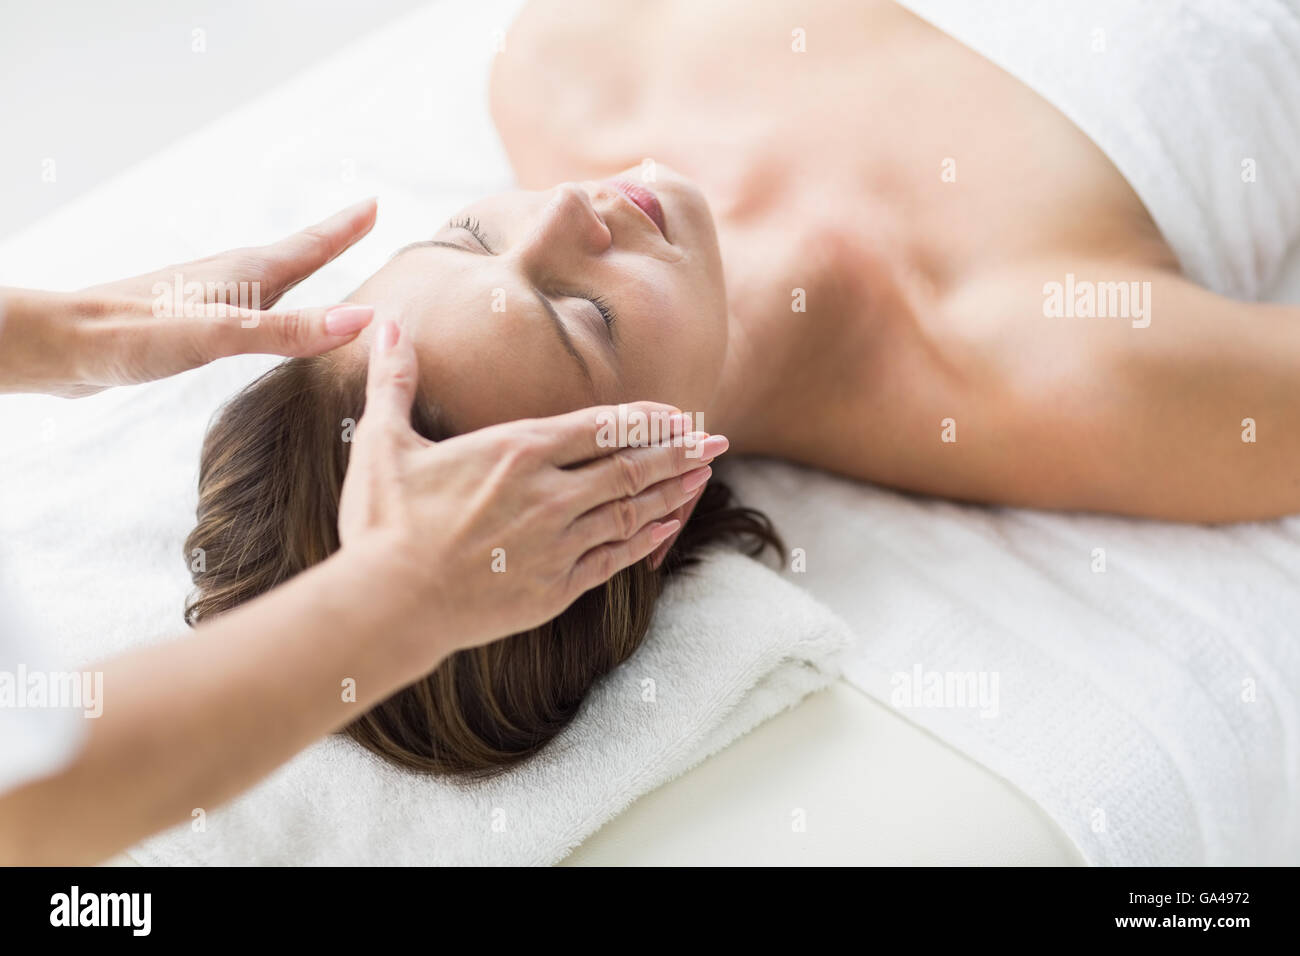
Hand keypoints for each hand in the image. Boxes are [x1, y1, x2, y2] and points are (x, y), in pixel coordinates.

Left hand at [0, 199, 378, 396]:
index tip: (373, 205)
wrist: (64, 344)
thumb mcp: (221, 334)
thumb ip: (289, 330)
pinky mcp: (188, 322)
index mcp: (244, 274)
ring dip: (300, 268)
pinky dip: (271, 303)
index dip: (344, 228)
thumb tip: (361, 320)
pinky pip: (247, 306)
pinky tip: (259, 316)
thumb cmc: (135, 335)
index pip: (309, 246)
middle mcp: (230, 279)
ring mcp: (207, 299)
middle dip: (330, 241)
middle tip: (359, 224)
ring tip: (319, 264)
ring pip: (268, 279)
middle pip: (294, 255)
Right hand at [338, 319, 726, 657]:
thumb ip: (394, 381)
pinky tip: (667, 526)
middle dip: (679, 450)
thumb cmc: (382, 523)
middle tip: (717, 439)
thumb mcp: (381, 442)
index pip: (601, 425)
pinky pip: (614, 558)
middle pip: (631, 465)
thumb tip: (388, 325)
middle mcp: (549, 494)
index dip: (646, 417)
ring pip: (631, 510)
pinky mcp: (555, 588)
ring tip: (704, 475)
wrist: (386, 606)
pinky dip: (645, 539)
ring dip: (673, 490)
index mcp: (517, 451)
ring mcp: (557, 543)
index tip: (678, 412)